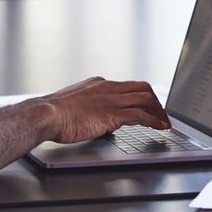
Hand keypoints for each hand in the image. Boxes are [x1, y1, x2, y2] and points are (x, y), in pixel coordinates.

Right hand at [31, 77, 169, 143]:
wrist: (46, 114)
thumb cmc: (53, 114)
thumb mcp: (74, 106)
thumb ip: (88, 110)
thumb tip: (97, 122)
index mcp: (98, 84)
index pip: (127, 86)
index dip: (142, 95)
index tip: (148, 105)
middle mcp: (107, 87)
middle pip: (142, 88)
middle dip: (155, 101)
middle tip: (161, 113)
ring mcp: (110, 99)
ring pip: (145, 99)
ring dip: (159, 111)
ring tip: (165, 122)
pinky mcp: (111, 114)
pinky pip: (140, 115)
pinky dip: (154, 120)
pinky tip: (160, 127)